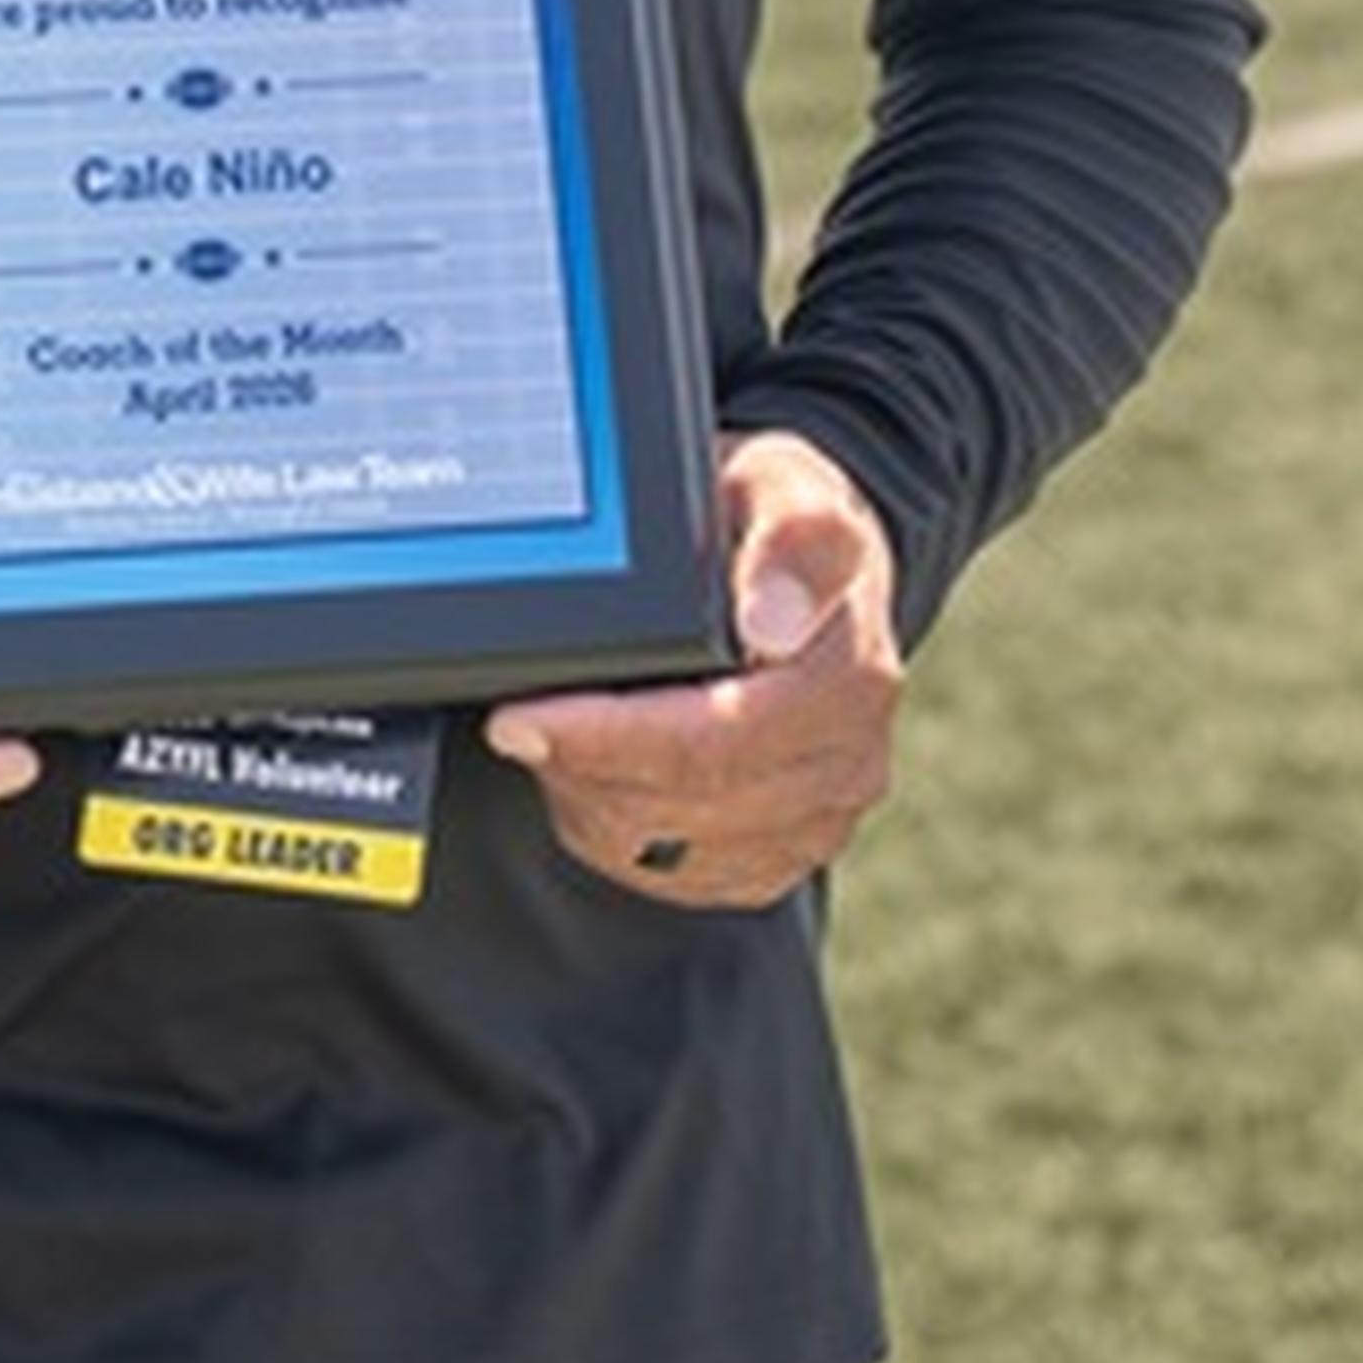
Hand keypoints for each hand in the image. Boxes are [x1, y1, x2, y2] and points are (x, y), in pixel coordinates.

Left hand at [482, 432, 904, 909]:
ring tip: (553, 735)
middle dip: (579, 767)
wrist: (808, 571)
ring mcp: (818, 819)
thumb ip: (796, 536)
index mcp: (851, 677)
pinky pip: (677, 875)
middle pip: (682, 803)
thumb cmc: (780, 522)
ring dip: (591, 798)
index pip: (715, 741)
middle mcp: (847, 761)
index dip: (606, 738)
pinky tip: (595, 774)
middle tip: (511, 721)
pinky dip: (617, 831)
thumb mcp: (788, 486)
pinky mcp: (782, 856)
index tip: (520, 718)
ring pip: (669, 848)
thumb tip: (771, 617)